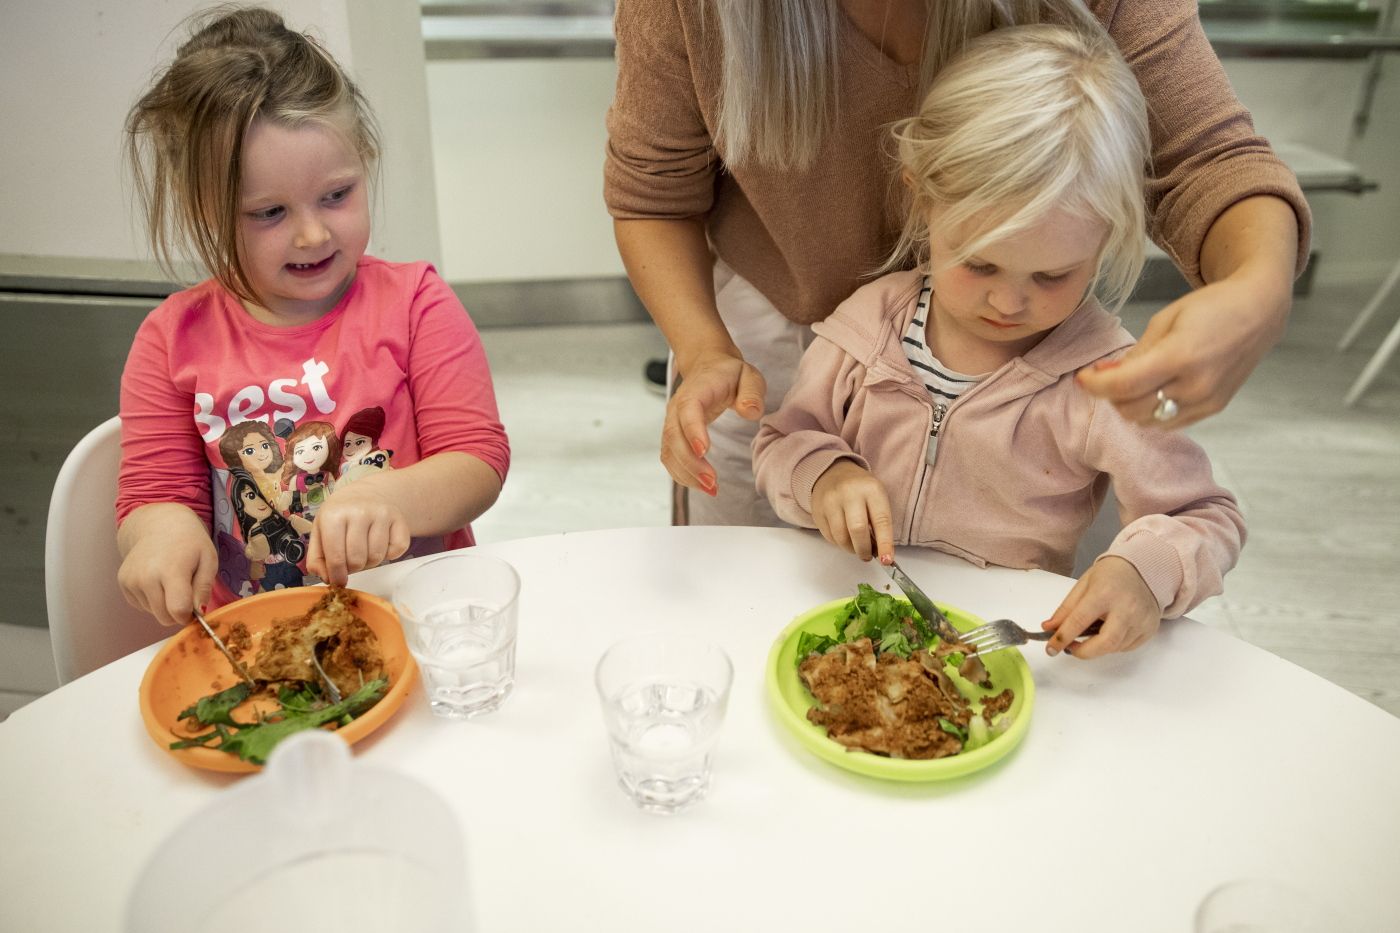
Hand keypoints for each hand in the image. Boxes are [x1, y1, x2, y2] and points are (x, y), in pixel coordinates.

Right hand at [117, 511, 216, 626]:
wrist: (159, 524)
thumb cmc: (190, 542)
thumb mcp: (208, 560)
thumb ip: (204, 588)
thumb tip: (199, 612)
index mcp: (171, 570)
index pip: (178, 611)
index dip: (189, 615)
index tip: (195, 607)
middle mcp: (146, 577)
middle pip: (165, 618)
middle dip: (178, 612)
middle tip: (186, 592)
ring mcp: (131, 580)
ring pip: (153, 613)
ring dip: (165, 604)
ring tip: (170, 579)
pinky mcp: (123, 582)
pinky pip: (142, 605)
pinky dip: (152, 598)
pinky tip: (158, 579)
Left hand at [306, 480, 410, 585]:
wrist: (367, 493)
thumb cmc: (341, 515)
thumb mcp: (320, 530)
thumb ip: (316, 558)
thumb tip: (326, 578)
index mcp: (334, 515)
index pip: (336, 558)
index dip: (336, 576)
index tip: (338, 581)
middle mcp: (359, 512)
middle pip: (357, 560)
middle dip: (353, 568)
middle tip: (350, 560)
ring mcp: (381, 514)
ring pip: (377, 557)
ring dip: (370, 562)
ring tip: (364, 551)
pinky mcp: (399, 519)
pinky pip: (397, 551)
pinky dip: (389, 554)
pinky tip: (380, 544)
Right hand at [660, 348, 766, 494]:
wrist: (708, 366)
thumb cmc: (730, 374)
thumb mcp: (749, 376)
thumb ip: (752, 392)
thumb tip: (750, 411)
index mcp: (696, 391)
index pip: (688, 410)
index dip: (693, 430)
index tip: (704, 451)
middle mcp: (677, 408)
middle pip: (674, 437)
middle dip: (690, 463)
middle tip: (712, 483)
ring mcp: (671, 422)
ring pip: (669, 452)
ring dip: (686, 474)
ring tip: (712, 490)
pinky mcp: (673, 436)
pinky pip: (670, 458)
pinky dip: (683, 475)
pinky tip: (703, 486)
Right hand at [810, 460, 893, 562]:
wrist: (832, 473)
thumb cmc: (860, 489)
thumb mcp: (877, 497)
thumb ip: (880, 523)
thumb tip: (881, 552)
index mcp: (871, 489)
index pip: (881, 521)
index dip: (884, 544)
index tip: (887, 561)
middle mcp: (850, 493)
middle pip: (857, 530)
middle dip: (864, 549)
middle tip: (868, 556)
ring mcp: (830, 501)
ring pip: (841, 537)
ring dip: (851, 549)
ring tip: (856, 547)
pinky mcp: (818, 511)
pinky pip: (829, 537)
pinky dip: (839, 543)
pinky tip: (845, 538)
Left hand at [1041, 556, 1160, 658]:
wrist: (1143, 569)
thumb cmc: (1111, 575)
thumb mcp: (1083, 585)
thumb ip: (1066, 609)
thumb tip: (1049, 628)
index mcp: (1104, 593)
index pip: (1079, 621)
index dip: (1062, 638)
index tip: (1051, 648)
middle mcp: (1126, 608)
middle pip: (1104, 643)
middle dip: (1083, 652)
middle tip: (1070, 648)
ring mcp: (1141, 620)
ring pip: (1115, 648)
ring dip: (1097, 647)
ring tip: (1092, 632)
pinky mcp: (1150, 629)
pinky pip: (1127, 647)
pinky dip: (1113, 645)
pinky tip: (1109, 630)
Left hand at [1075, 273, 1288, 427]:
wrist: (1258, 312)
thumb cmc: (1210, 308)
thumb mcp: (1166, 320)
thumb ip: (1135, 353)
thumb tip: (1105, 375)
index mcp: (1180, 357)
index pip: (1123, 386)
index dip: (1095, 385)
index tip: (1083, 378)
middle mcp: (1195, 386)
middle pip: (1131, 409)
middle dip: (1110, 394)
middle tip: (1106, 376)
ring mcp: (1206, 401)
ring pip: (1147, 421)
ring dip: (1129, 405)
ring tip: (1131, 382)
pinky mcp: (1213, 409)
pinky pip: (1168, 422)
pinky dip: (1152, 411)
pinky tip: (1154, 390)